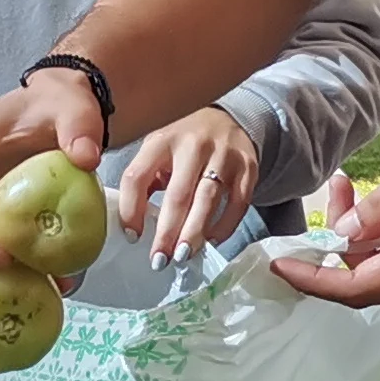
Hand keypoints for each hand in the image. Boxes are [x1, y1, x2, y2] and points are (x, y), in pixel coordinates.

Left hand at [118, 108, 261, 265]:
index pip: (138, 176)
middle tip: (160, 260)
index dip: (132, 209)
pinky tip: (211, 240)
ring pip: (208, 200)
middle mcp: (193, 145)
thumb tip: (133, 225)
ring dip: (194, 232)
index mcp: (161, 141)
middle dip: (168, 231)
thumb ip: (145, 180)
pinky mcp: (247, 167)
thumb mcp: (158, 151)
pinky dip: (225, 226)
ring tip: (183, 255)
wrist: (226, 120)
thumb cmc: (183, 145)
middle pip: (178, 194)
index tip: (132, 236)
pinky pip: (238, 203)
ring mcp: (223, 155)